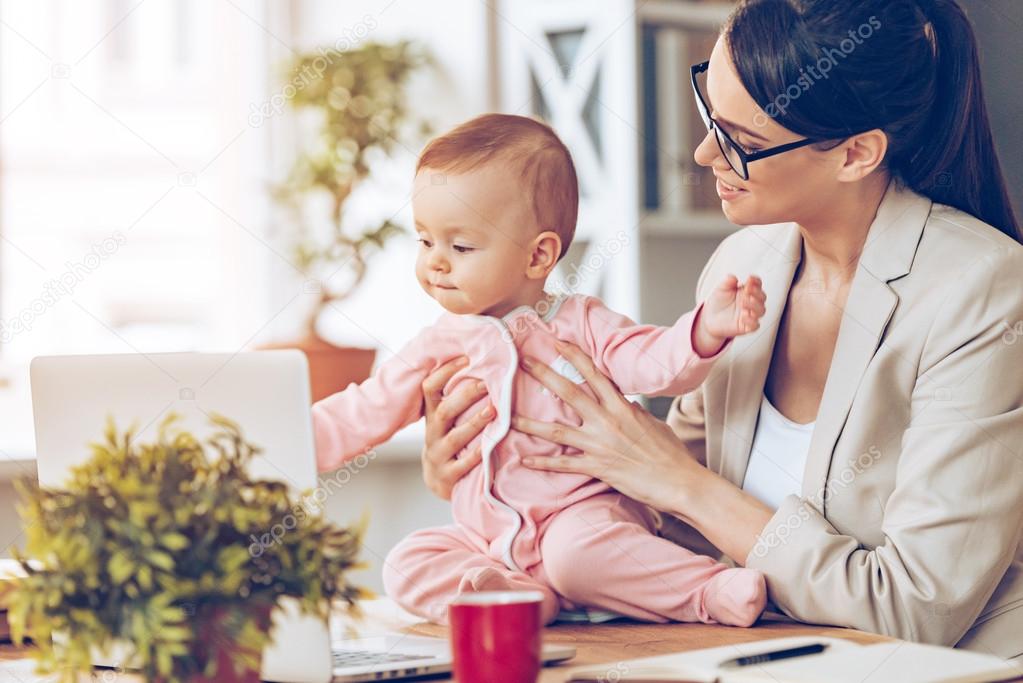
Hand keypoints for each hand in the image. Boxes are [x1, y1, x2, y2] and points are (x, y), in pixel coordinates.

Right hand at [420, 356, 494, 500]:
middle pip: (444, 411)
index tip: (467, 358)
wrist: (438, 480)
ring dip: (474, 422)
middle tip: (487, 383)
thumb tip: (480, 360)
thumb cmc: (450, 439)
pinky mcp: (448, 476)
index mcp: (432, 414)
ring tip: (493, 410)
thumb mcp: (447, 418)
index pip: (430, 388)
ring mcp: (438, 455)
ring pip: (455, 437)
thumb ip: (457, 396)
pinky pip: (462, 465)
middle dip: (466, 395)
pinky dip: (476, 454)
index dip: (445, 372)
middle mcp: (432, 433)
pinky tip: (490, 445)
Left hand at [512, 340, 706, 514]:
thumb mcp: (653, 424)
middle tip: (521, 362)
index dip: (573, 356)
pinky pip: (564, 464)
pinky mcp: (598, 468)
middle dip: (543, 375)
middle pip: (568, 393)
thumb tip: (625, 406)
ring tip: (507, 415)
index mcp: (622, 406)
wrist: (681, 482)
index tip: (556, 343)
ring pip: (556, 430)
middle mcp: (607, 421)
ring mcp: (600, 444)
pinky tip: (525, 460)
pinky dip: (544, 463)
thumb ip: (634, 413)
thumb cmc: (671, 454)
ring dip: (529, 422)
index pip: (593, 374)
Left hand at [694, 275, 766, 355]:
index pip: (757, 284)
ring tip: (743, 303)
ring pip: (761, 310)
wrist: (709, 318)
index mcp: (747, 291)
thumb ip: (727, 282)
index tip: (750, 279)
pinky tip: (743, 316)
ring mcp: (750, 314)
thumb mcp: (721, 289)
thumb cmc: (718, 302)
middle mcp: (750, 302)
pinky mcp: (746, 326)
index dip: (756, 281)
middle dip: (757, 293)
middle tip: (747, 291)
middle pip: (762, 297)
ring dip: (755, 305)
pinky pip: (755, 325)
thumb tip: (733, 277)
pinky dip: (752, 321)